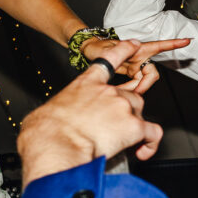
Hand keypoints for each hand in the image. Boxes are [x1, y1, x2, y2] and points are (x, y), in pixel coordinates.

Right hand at [17, 40, 163, 186]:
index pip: (109, 59)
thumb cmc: (45, 132)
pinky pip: (152, 133)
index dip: (124, 50)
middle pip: (130, 97)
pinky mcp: (134, 125)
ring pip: (140, 114)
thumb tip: (58, 121)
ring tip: (122, 145)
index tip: (134, 45)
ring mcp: (123, 106)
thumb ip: (65, 108)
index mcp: (86, 83)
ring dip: (135, 128)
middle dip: (126, 113)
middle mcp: (109, 92)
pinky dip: (150, 144)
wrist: (54, 144)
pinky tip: (143, 152)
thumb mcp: (50, 110)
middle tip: (114, 131)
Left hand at [81, 37, 190, 93]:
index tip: (187, 41)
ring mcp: (136, 66)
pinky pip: (136, 84)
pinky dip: (130, 90)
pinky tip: (121, 90)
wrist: (87, 53)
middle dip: (146, 84)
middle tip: (136, 93)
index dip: (173, 44)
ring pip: (145, 81)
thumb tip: (136, 44)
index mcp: (137, 49)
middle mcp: (140, 57)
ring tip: (122, 92)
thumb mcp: (106, 48)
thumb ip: (121, 48)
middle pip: (152, 73)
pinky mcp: (131, 74)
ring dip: (136, 89)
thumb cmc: (96, 48)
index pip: (158, 46)